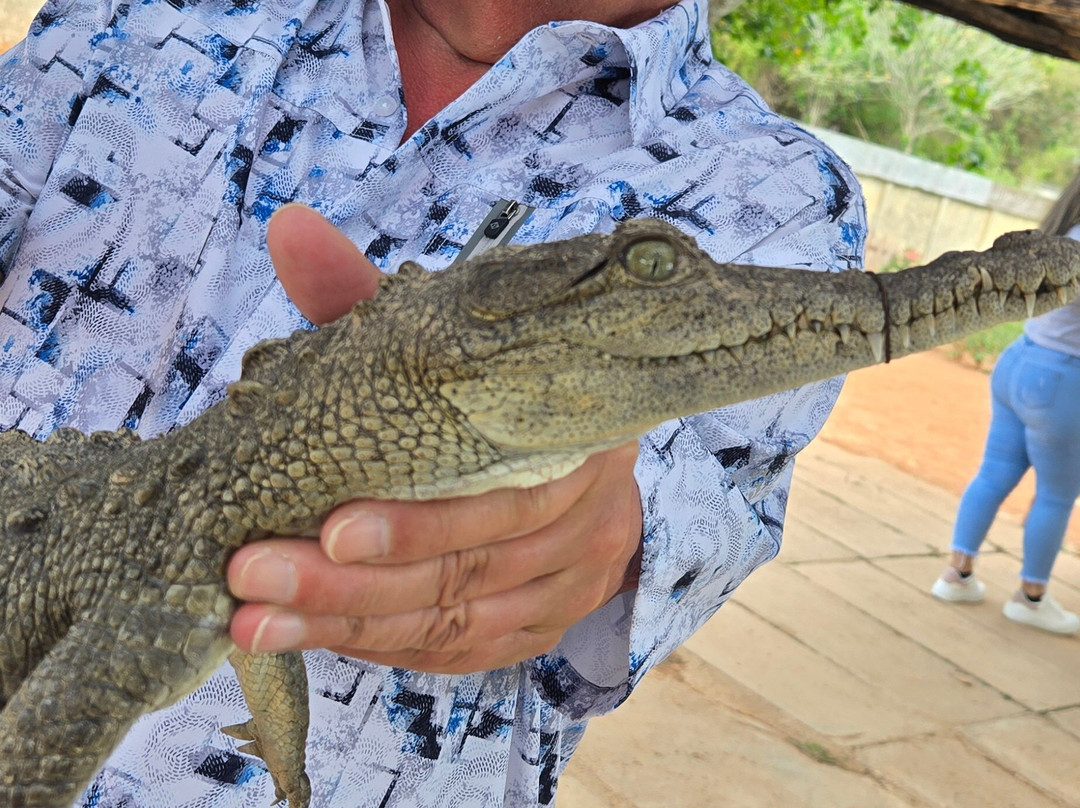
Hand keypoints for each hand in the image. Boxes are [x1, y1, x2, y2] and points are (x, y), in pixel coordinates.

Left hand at [227, 205, 643, 673]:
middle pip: (470, 569)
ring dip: (349, 625)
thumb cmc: (496, 390)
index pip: (505, 495)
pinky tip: (317, 635)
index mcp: (580, 438)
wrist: (580, 448)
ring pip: (457, 622)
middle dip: (352, 582)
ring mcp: (574, 582)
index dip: (420, 520)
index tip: (327, 524)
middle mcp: (593, 518)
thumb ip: (367, 298)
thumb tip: (289, 228)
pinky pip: (461, 652)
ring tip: (253, 621)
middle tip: (252, 577)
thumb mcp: (441, 342)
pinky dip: (386, 646)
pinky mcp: (544, 626)